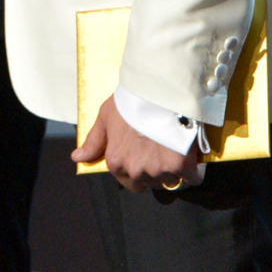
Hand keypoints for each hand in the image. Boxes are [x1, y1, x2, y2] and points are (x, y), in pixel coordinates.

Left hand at [71, 95, 205, 191]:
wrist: (158, 88)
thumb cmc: (130, 99)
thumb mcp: (106, 116)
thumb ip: (94, 141)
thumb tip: (77, 159)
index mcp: (116, 162)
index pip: (130, 183)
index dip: (140, 169)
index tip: (147, 154)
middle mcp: (136, 170)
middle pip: (151, 182)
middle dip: (156, 169)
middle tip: (161, 147)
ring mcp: (158, 170)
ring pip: (170, 179)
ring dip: (174, 168)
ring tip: (174, 145)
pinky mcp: (181, 166)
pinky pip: (192, 177)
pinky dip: (194, 168)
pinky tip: (191, 153)